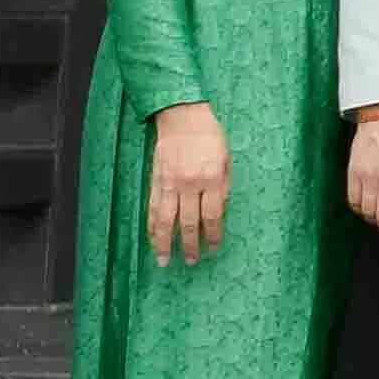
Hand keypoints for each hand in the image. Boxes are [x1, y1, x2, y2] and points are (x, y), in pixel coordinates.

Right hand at [145, 100, 229, 265]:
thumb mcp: (226, 158)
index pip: (212, 215)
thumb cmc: (209, 135)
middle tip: (192, 261)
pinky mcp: (155, 181)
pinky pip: (153, 209)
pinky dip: (152, 227)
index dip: (212, 234)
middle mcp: (190, 184)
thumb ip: (223, 185)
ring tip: (164, 261)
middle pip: (189, 222)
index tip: (213, 248)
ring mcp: (170, 184)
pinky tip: (152, 239)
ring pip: (166, 220)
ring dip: (165, 243)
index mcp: (211, 178)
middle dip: (190, 244)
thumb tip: (219, 211)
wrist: (182, 116)